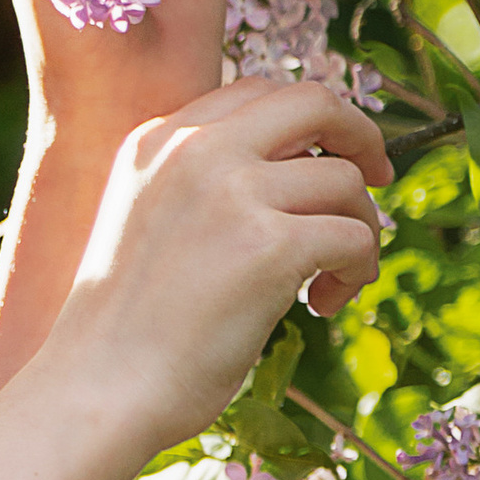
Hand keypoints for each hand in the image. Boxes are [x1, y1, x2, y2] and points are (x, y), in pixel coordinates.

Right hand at [50, 74, 392, 457]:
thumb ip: (203, 181)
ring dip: (360, 229)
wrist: (99, 387)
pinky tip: (320, 306)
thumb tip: (302, 168)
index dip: (311, 120)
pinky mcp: (269, 245)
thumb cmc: (125, 326)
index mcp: (157, 140)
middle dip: (361, 137)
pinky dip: (356, 272)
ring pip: (345, 180)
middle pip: (314, 102)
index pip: (258, 91)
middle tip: (380, 182)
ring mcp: (232, 192)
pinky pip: (355, 237)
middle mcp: (194, 150)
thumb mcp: (148, 219)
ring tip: (328, 280)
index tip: (332, 156)